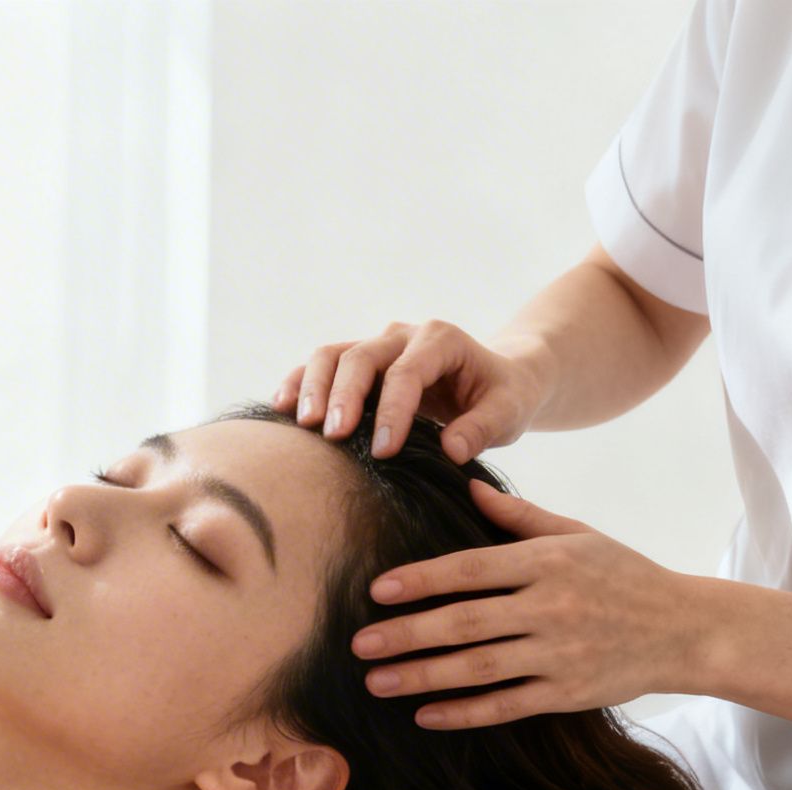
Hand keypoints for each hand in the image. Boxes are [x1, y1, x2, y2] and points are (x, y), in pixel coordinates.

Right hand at [271, 319, 549, 462]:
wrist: (496, 378)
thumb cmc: (503, 396)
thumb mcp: (508, 412)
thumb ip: (483, 428)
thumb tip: (451, 451)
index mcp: (442, 340)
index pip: (407, 372)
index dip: (392, 411)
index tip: (384, 452)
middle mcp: (404, 335)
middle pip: (361, 356)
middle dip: (344, 396)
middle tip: (334, 436)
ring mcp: (378, 345)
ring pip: (333, 354)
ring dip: (314, 387)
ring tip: (304, 424)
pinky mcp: (360, 362)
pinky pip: (322, 365)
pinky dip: (301, 383)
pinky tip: (282, 407)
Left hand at [349, 481, 705, 727]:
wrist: (686, 630)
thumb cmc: (624, 575)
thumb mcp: (578, 534)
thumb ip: (520, 515)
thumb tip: (466, 486)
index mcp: (547, 562)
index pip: (470, 569)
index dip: (421, 580)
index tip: (376, 591)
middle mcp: (550, 607)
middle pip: (465, 622)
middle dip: (406, 633)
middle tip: (358, 643)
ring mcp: (559, 654)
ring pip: (478, 668)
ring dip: (422, 676)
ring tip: (377, 680)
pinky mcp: (568, 693)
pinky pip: (506, 705)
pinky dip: (464, 713)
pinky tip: (425, 715)